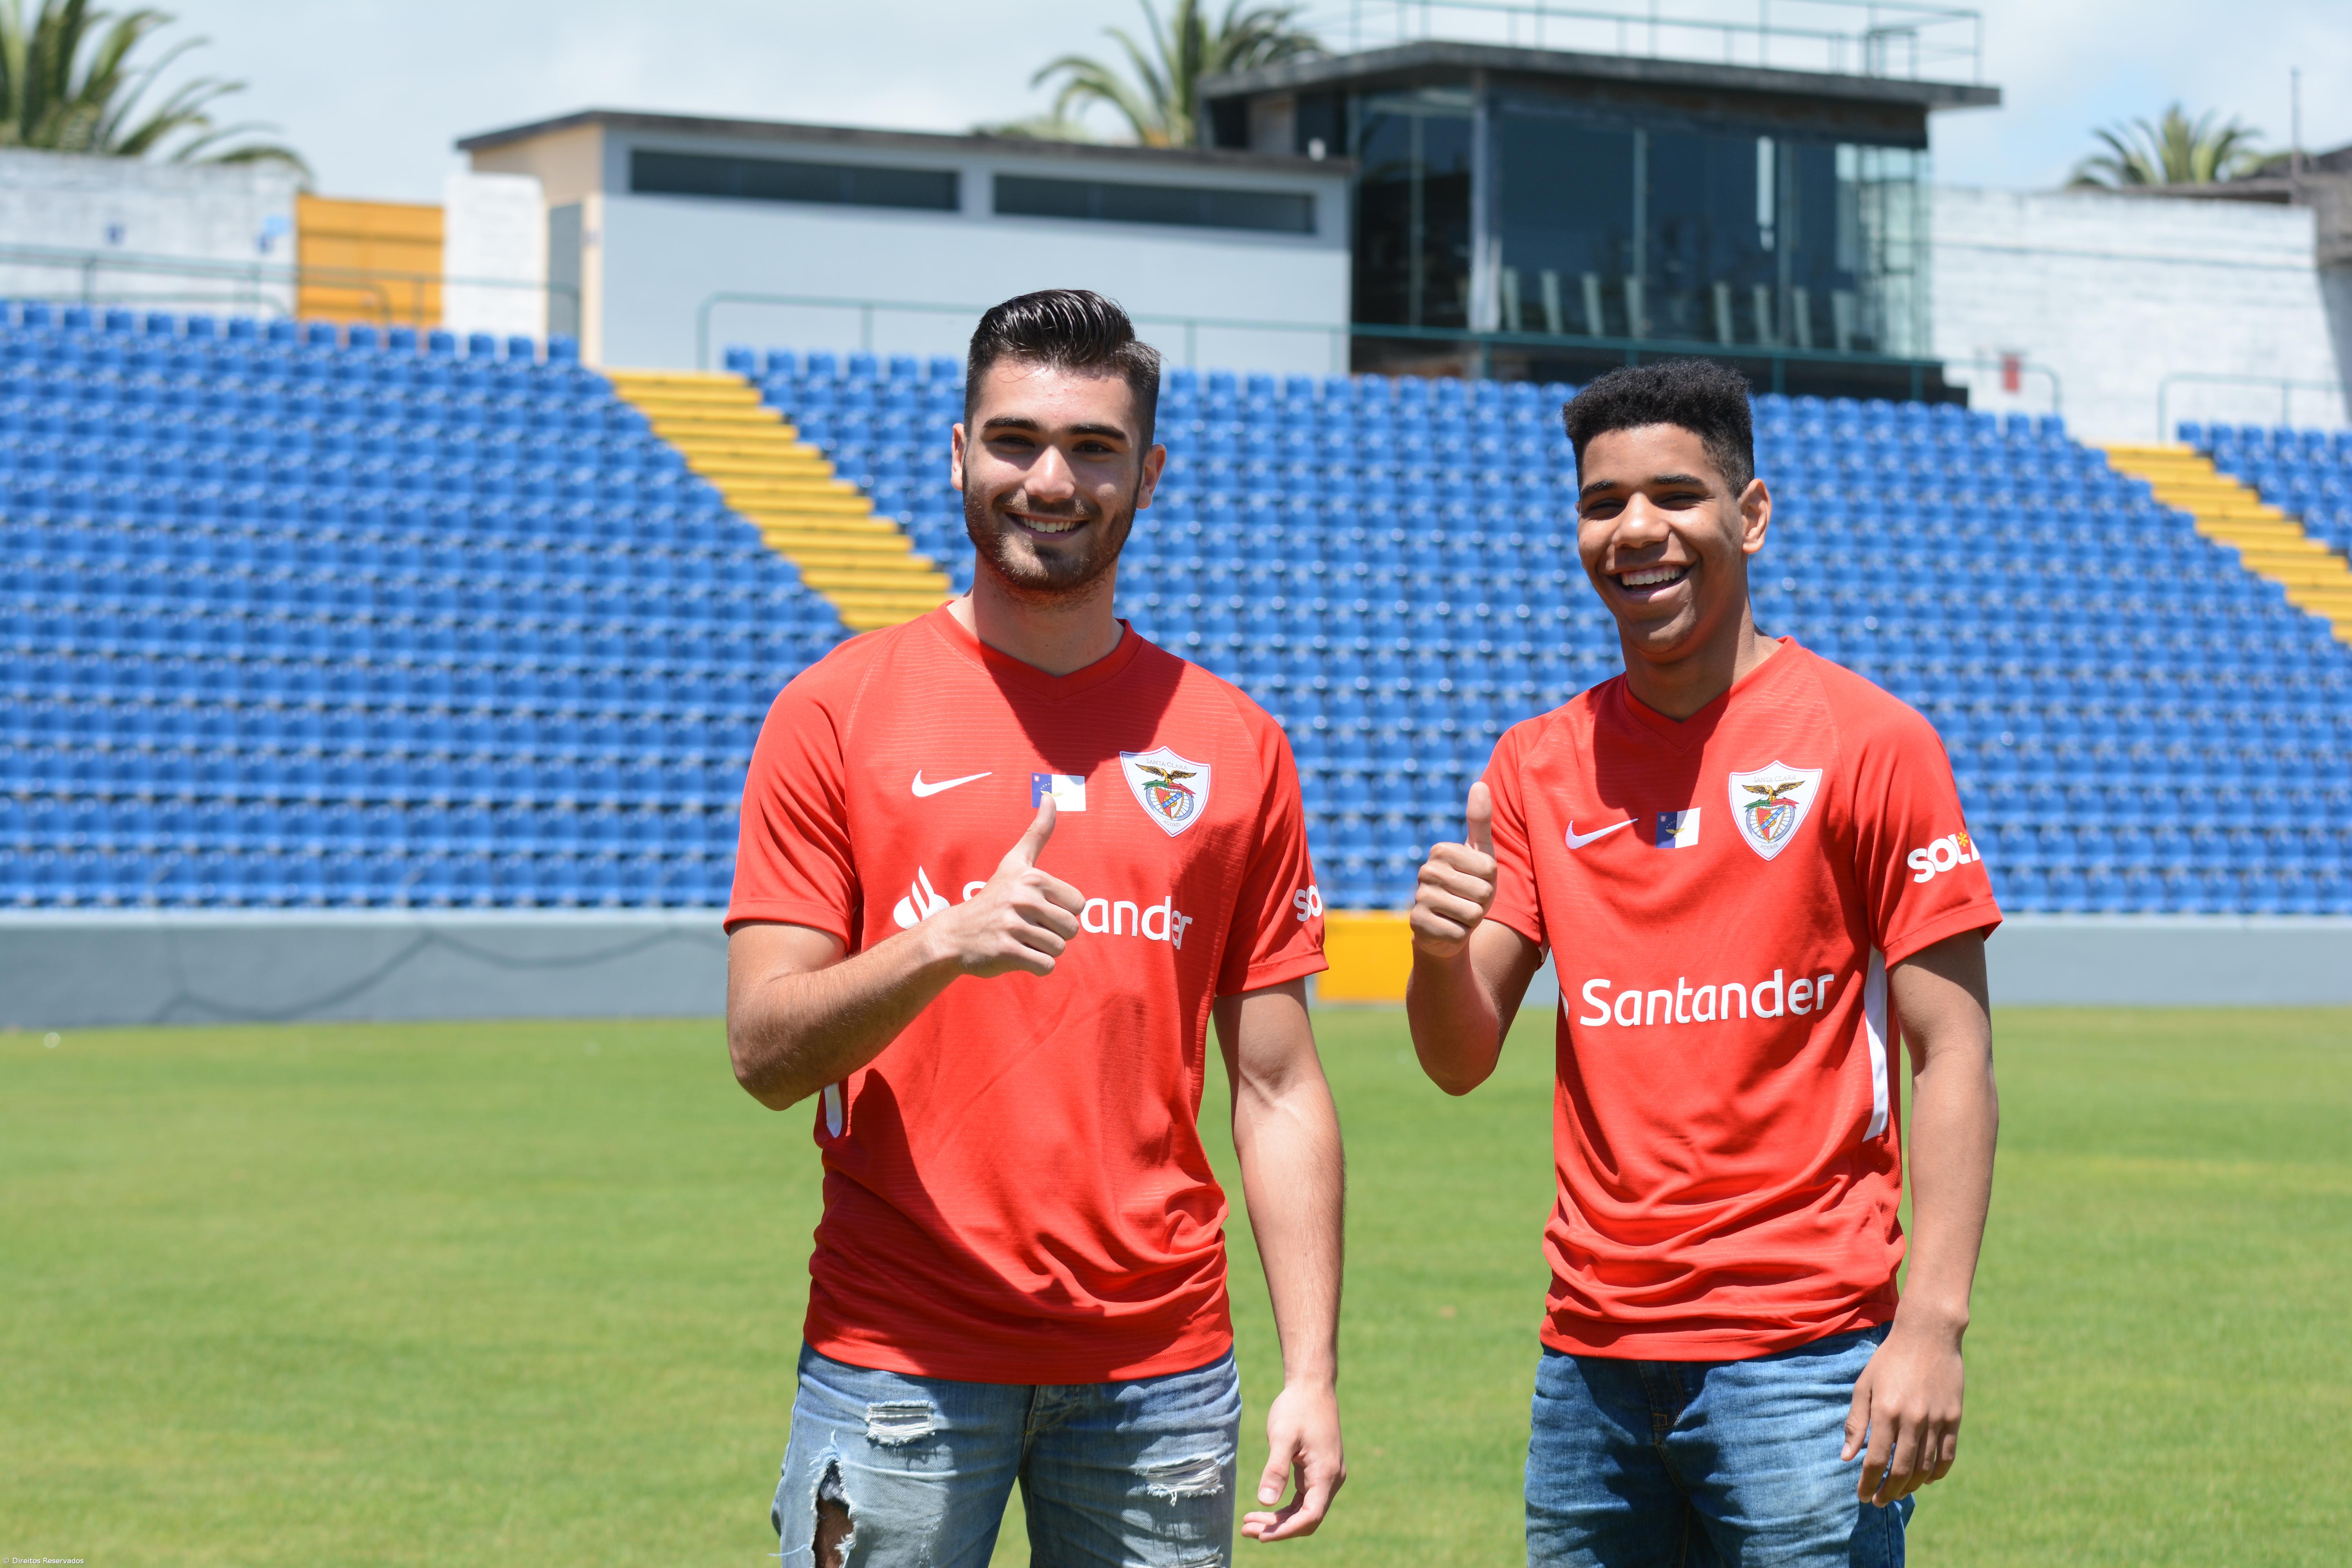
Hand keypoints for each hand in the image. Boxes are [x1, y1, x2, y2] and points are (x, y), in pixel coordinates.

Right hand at [924, 799, 1083, 977]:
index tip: (1037, 909)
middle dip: (1054, 934)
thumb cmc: (993, 898)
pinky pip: (1046, 967)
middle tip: (1028, 928)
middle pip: (1072, 929)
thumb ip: (1038, 832)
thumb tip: (1050, 795)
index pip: (1079, 905)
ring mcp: (1013, 927)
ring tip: (1020, 940)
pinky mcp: (1007, 952)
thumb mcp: (1014, 862)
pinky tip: (1016, 955)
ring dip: (1043, 950)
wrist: (956, 934)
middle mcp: (1023, 900)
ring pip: (1059, 949)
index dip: (1062, 912)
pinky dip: (1035, 966)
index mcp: (1032, 878)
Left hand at [1241, 1381, 1343, 1542]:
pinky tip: (1264, 1508)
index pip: (1310, 1517)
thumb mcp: (1282, 1437)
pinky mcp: (1318, 1471)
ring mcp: (1327, 1476)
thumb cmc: (1297, 1408)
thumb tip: (1265, 1502)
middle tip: (1245, 1529)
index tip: (1261, 1535)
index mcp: (1326, 1474)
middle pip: (1307, 1518)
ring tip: (1248, 1522)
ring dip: (1279, 1520)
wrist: (1311, 1386)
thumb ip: (1276, 1469)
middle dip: (1278, 1528)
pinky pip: (1304, 1498)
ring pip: (1305, 1510)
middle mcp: (1331, 1479)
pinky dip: (1285, 1507)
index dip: (1286, 1531)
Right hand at [1408, 782, 1496, 959]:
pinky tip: (1448, 929)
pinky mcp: (1418, 926)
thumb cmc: (1469, 887)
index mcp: (1441, 850)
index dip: (1489, 881)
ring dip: (1472, 919)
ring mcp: (1419, 899)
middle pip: (1482, 891)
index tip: (1474, 881)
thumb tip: (1480, 783)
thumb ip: (1480, 821)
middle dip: (1482, 902)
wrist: (1447, 928)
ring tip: (1459, 914)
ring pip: (1472, 913)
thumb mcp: (1480, 855)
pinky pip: (1459, 933)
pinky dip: (1460, 935)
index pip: (1489, 869)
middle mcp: (1426, 872)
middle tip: (1467, 901)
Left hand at [1843, 1318, 1964, 1506]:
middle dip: (1888, 1491)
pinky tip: (1925, 1480)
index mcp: (1885, 1410)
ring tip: (1898, 1493)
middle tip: (1879, 1502)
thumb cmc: (1889, 1359)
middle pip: (1902, 1470)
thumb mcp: (1864, 1385)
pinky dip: (1936, 1473)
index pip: (1875, 1460)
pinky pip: (1947, 1456)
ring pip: (1925, 1468)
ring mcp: (1936, 1420)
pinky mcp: (1954, 1418)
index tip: (1862, 1496)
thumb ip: (1856, 1422)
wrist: (1928, 1335)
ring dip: (1911, 1486)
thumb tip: (1846, 1457)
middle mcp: (1912, 1419)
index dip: (1867, 1483)